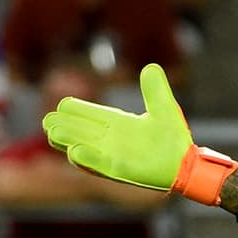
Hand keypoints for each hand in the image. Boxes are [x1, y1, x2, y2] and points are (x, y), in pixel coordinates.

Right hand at [42, 63, 236, 204]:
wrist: (186, 163)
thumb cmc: (173, 138)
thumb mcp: (163, 108)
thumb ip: (155, 89)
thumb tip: (151, 67)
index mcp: (114, 120)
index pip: (82, 112)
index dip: (72, 108)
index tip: (66, 106)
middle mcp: (108, 138)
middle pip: (74, 129)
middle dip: (61, 125)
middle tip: (50, 122)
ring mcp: (111, 154)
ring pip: (79, 146)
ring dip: (67, 140)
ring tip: (55, 134)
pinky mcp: (119, 170)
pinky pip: (98, 165)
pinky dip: (86, 159)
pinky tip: (75, 151)